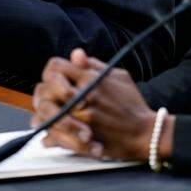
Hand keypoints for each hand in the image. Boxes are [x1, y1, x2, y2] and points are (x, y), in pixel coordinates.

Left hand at [32, 48, 158, 162]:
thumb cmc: (133, 105)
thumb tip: (75, 53)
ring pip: (46, 111)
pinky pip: (54, 135)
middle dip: (45, 92)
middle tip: (48, 98)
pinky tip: (52, 135)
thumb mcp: (119, 76)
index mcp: (91, 78)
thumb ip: (94, 64)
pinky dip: (49, 136)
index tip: (55, 79)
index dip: (52, 72)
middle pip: (46, 87)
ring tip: (47, 117)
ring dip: (44, 114)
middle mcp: (83, 96)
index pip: (55, 66)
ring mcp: (81, 117)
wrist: (146, 134)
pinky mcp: (81, 137)